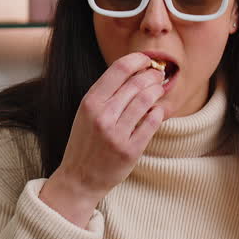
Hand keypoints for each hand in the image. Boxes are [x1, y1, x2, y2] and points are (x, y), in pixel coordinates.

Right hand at [40, 53, 164, 226]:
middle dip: (152, 75)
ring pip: (147, 100)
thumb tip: (136, 71)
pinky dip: (159, 112)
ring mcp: (116, 134)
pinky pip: (152, 123)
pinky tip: (158, 111)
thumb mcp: (87, 113)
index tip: (146, 60)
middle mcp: (102, 116)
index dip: (138, 60)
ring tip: (159, 89)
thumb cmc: (85, 142)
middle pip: (137, 83)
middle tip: (158, 75)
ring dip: (157, 91)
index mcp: (90, 102)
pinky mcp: (130, 150)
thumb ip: (107, 94)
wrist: (79, 178)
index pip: (119, 69)